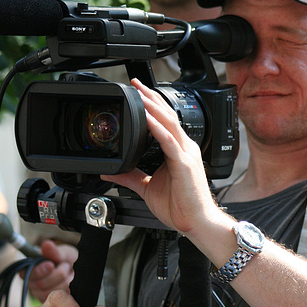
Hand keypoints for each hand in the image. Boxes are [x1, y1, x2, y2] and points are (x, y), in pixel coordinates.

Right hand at [22, 239, 77, 302]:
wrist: (79, 270)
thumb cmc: (67, 259)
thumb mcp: (63, 253)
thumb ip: (55, 251)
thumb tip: (46, 244)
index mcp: (30, 269)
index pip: (28, 273)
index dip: (39, 270)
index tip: (51, 264)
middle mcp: (33, 283)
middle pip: (41, 284)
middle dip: (58, 274)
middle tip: (66, 266)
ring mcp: (42, 295)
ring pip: (52, 292)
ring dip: (65, 281)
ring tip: (70, 273)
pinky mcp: (52, 303)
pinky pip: (60, 299)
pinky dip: (69, 290)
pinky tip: (72, 283)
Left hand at [102, 79, 220, 235]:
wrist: (196, 222)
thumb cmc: (180, 206)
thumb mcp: (147, 187)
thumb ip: (129, 176)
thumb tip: (111, 171)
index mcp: (177, 151)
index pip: (164, 121)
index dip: (151, 106)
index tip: (136, 95)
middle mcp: (184, 148)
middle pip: (167, 115)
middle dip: (150, 98)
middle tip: (135, 83)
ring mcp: (185, 154)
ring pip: (169, 123)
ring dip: (153, 106)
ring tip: (140, 93)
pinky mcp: (184, 164)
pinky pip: (169, 142)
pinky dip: (157, 128)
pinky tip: (147, 119)